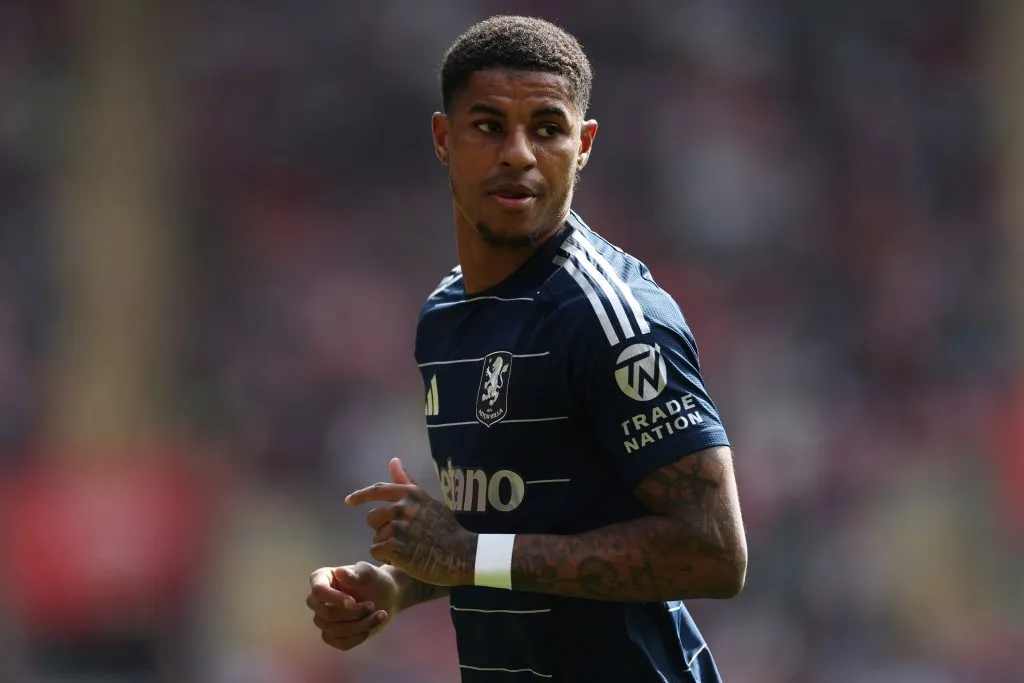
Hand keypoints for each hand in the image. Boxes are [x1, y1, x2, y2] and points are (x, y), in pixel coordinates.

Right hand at [307, 561, 397, 650]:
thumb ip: (356, 573)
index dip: (334, 599)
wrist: (386, 596)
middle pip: (325, 614)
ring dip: (360, 625)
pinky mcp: (333, 634)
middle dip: (352, 614)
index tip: (354, 602)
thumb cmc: (375, 580)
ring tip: (379, 614)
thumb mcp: (369, 573)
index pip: (318, 591)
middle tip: (372, 606)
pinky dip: (358, 637)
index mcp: (322, 578)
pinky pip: (340, 643)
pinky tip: (370, 626)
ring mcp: (324, 618)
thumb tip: (340, 572)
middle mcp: (318, 600)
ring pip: (333, 630)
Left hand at [346, 457, 476, 586]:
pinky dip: (387, 558)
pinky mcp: (395, 547)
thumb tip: (393, 460)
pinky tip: (405, 559)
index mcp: (410, 494)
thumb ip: (407, 482)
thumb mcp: (428, 500)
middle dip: (382, 529)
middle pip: (372, 518)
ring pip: (375, 537)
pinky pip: (376, 551)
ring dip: (386, 546)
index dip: (360, 496)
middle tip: (403, 538)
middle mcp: (402, 507)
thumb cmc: (446, 528)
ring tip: (408, 549)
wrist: (460, 553)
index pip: (377, 490)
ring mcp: (398, 527)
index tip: (349, 501)